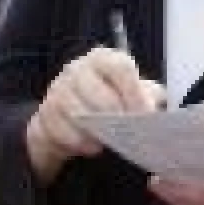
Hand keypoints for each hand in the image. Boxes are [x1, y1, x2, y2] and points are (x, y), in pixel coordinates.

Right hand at [27, 47, 165, 182]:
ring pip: (81, 115)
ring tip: (109, 141)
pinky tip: (91, 145)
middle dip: (117, 119)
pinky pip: (66, 132)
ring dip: (99, 133)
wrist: (69, 116)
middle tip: (129, 133)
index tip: (145, 116)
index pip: (121, 68)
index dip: (135, 94)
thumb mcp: (131, 92)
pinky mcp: (46, 113)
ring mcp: (59, 89)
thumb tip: (158, 107)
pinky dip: (81, 143)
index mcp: (104, 59)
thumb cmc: (108, 99)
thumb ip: (147, 96)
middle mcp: (78, 68)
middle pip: (101, 95)